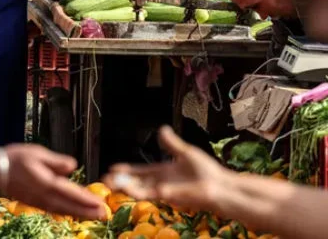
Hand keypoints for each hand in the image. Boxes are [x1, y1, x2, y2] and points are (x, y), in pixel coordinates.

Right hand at [4, 145, 105, 218]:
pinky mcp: (33, 203)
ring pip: (62, 210)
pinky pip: (54, 210)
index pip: (71, 192)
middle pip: (69, 206)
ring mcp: (38, 202)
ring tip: (93, 216)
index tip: (100, 203)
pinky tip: (73, 212)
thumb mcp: (37, 153)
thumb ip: (56, 161)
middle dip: (87, 211)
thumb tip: (73, 166)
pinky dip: (66, 212)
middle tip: (104, 215)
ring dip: (79, 214)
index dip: (86, 199)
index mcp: (46, 183)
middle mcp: (43, 196)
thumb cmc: (16, 158)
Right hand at [104, 126, 232, 213]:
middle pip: (137, 183)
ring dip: (129, 189)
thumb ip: (172, 144)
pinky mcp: (176, 197)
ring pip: (143, 191)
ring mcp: (168, 192)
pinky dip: (150, 192)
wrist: (221, 186)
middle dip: (121, 182)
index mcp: (164, 172)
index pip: (141, 171)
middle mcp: (163, 183)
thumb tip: (162, 129)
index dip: (127, 171)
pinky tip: (137, 189)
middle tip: (106, 181)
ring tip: (115, 186)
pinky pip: (160, 194)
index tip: (112, 169)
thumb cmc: (207, 172)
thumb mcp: (186, 153)